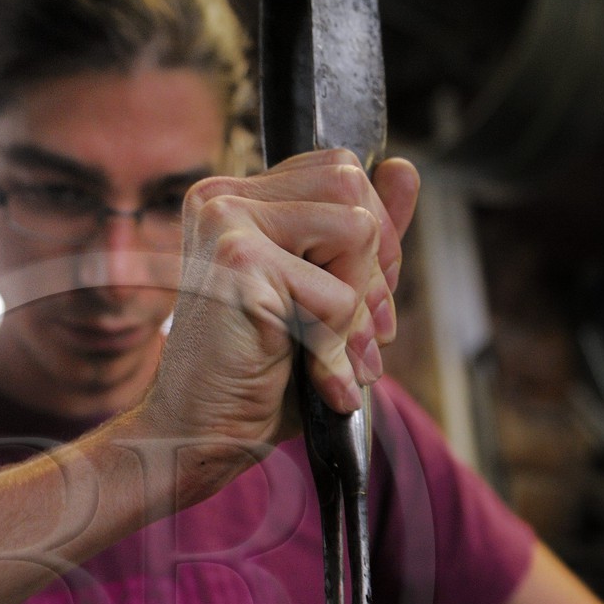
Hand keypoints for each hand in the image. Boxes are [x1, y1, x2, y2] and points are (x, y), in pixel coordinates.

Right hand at [145, 149, 419, 482]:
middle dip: (374, 269)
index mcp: (234, 196)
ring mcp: (225, 223)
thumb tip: (405, 168)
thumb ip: (361, 236)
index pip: (340, 172)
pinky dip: (337, 347)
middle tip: (361, 337)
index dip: (372, 238)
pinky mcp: (238, 263)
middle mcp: (221, 197)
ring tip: (336, 358)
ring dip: (358, 309)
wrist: (198, 435)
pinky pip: (337, 293)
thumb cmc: (256, 374)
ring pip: (355, 230)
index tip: (363, 305)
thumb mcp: (325, 295)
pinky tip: (315, 379)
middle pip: (351, 187)